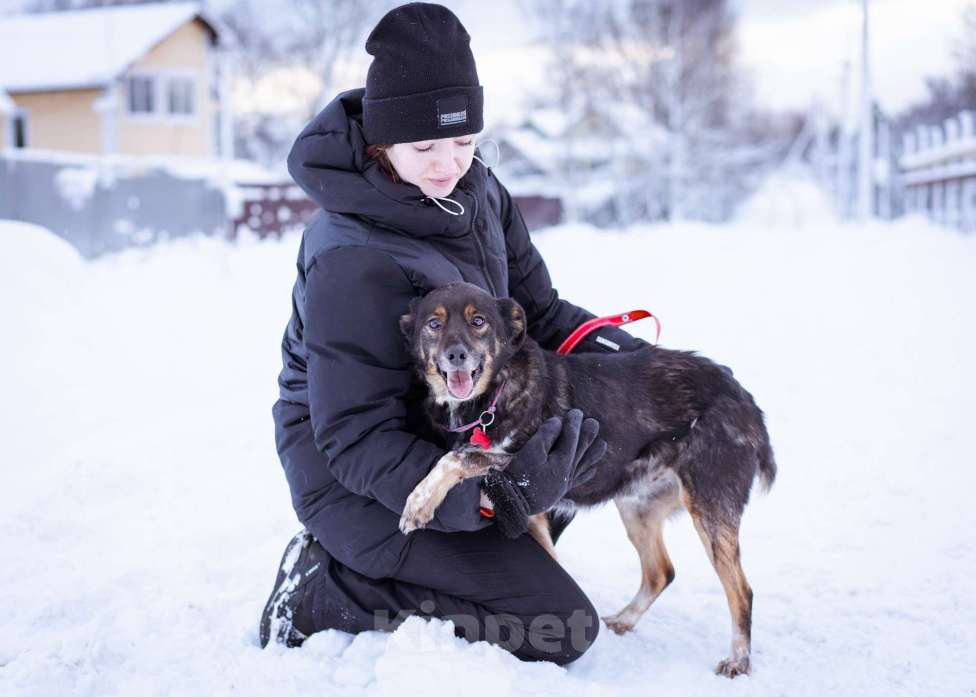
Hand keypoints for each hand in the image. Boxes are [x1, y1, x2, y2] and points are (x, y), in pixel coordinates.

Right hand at [481, 409, 605, 537]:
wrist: (515, 503)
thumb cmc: (521, 475)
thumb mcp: (531, 451)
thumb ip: (546, 435)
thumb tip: (558, 422)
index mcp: (562, 460)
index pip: (571, 437)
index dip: (574, 423)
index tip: (576, 412)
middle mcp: (568, 471)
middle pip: (581, 450)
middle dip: (588, 435)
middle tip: (594, 423)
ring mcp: (565, 482)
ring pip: (584, 465)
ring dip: (593, 454)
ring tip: (603, 445)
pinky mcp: (560, 491)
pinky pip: (578, 480)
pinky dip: (586, 474)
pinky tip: (592, 471)